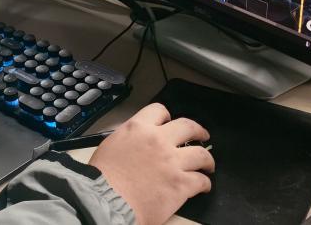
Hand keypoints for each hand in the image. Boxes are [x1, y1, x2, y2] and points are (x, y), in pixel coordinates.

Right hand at [90, 103, 213, 224]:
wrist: (106, 199)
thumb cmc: (102, 177)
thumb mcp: (110, 145)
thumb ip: (128, 139)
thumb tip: (135, 144)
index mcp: (138, 128)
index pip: (159, 111)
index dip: (167, 116)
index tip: (170, 122)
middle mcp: (158, 140)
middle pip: (188, 127)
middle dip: (198, 131)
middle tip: (202, 136)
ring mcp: (172, 162)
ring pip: (201, 154)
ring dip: (207, 160)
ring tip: (208, 165)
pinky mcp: (181, 184)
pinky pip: (201, 181)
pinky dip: (205, 184)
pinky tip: (203, 186)